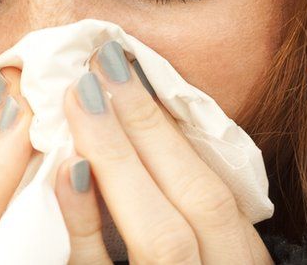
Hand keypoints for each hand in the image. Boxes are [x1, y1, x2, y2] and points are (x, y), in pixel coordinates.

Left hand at [54, 41, 273, 264]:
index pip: (216, 191)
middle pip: (198, 200)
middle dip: (149, 128)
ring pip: (161, 235)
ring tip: (80, 97)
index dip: (175, 131)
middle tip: (102, 61)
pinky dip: (86, 222)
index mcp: (237, 259)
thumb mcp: (203, 250)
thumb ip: (181, 208)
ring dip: (120, 159)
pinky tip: (68, 171)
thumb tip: (133, 120)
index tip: (135, 70)